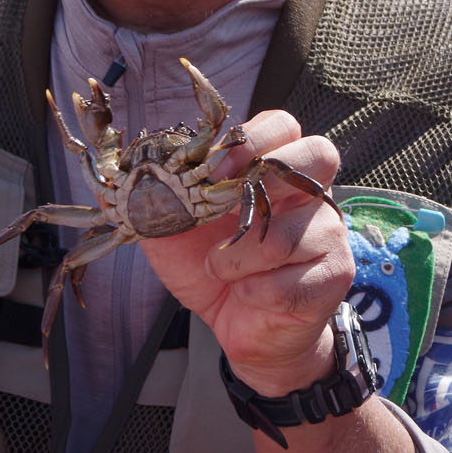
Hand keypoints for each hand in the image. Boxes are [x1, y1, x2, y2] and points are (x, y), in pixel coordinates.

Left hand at [137, 109, 353, 395]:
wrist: (237, 326)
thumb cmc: (212, 268)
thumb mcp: (173, 229)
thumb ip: (154, 198)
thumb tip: (115, 176)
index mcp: (275, 169)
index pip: (283, 126)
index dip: (252, 137)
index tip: (213, 166)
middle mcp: (310, 193)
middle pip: (319, 154)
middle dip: (266, 177)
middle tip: (224, 206)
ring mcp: (329, 232)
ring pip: (287, 234)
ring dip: (238, 258)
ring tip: (220, 268)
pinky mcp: (335, 275)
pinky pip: (291, 281)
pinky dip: (255, 291)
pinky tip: (247, 294)